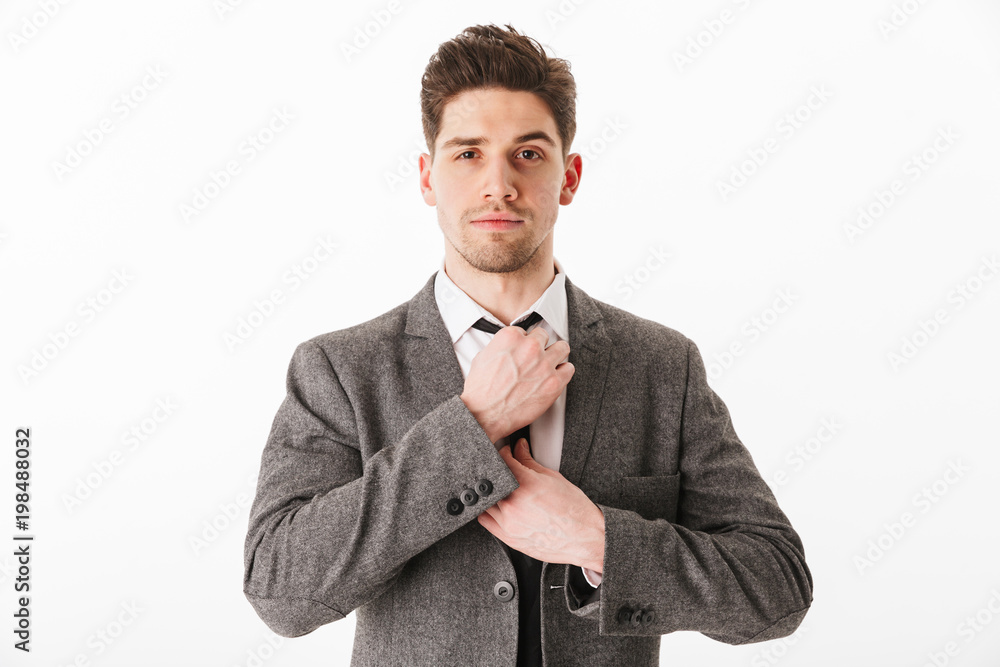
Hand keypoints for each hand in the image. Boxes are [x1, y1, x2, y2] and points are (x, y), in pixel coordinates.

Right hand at [460, 325, 573, 442]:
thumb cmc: (481, 390)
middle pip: (544, 336)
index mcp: (511, 337)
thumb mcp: (483, 356)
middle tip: (535, 357)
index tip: (523, 351)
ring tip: (550, 363)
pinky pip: (569, 369)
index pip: (526, 331)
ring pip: (562, 348)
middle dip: (540, 346)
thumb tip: (509, 348)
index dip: (524, 342)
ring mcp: (544, 364)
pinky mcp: (554, 382)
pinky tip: (555, 377)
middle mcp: (530, 347)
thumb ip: (501, 347)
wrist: (484, 414)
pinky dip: (563, 372)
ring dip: (556, 355)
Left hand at [477, 438, 604, 571]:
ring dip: (493, 492)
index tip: (506, 452)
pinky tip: (500, 506)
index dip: (503, 452)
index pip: (502, 459)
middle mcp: (514, 504)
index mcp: (526, 485)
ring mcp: (508, 522)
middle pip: (491, 479)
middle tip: (506, 471)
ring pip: (486, 500)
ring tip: (506, 490)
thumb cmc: (574, 510)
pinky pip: (485, 520)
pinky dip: (488, 510)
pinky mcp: (507, 537)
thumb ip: (529, 461)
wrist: (585, 537)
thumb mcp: (553, 478)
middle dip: (498, 472)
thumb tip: (519, 448)